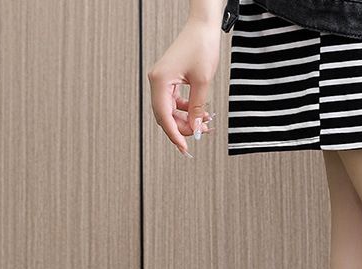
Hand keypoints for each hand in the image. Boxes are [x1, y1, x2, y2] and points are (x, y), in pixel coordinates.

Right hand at [148, 17, 219, 157]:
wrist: (203, 26)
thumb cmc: (201, 47)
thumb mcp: (202, 82)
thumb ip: (197, 108)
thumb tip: (195, 129)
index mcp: (160, 81)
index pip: (164, 116)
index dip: (175, 135)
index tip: (185, 149)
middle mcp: (157, 81)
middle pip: (165, 116)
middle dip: (182, 128)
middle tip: (200, 133)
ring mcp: (162, 79)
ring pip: (170, 110)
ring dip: (185, 119)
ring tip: (204, 124)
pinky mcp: (169, 78)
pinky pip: (174, 101)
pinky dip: (186, 109)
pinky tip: (199, 113)